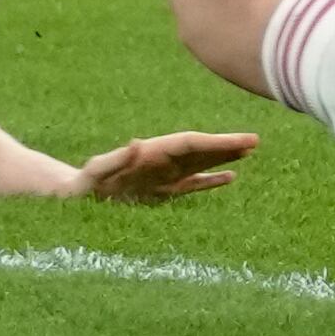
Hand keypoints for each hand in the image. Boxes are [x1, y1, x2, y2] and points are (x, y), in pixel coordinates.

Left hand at [71, 128, 255, 202]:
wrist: (79, 195)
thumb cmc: (85, 184)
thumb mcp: (96, 172)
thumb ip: (115, 159)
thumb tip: (137, 144)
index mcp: (151, 154)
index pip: (190, 144)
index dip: (216, 142)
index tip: (241, 140)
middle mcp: (162, 161)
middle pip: (200, 150)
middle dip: (226, 146)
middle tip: (256, 140)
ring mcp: (165, 175)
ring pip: (201, 164)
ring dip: (223, 158)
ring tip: (248, 152)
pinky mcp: (164, 190)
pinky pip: (194, 184)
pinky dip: (212, 180)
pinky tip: (230, 178)